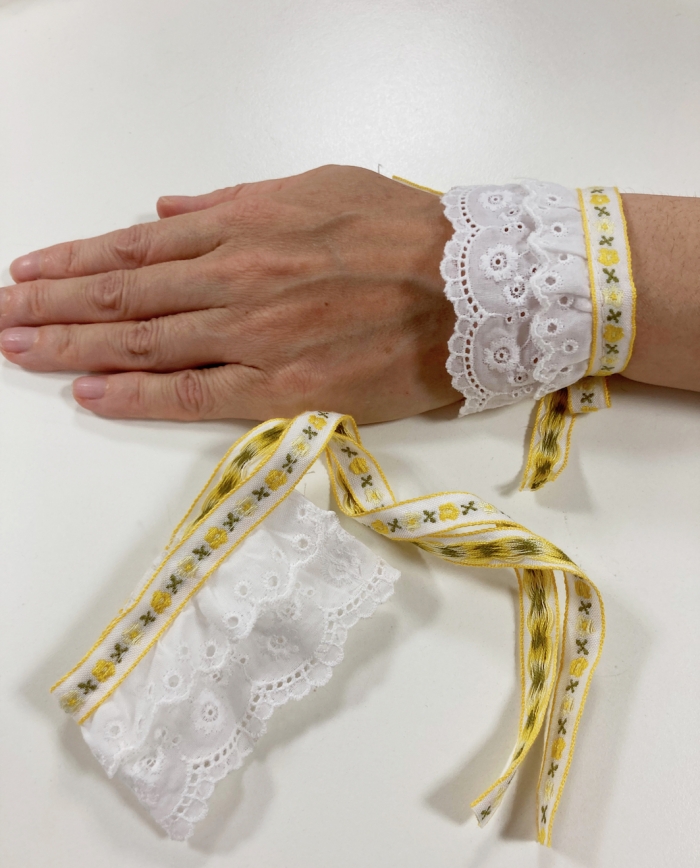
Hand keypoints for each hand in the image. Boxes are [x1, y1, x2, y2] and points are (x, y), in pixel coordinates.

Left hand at [0, 165, 459, 421]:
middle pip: (126, 293)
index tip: (32, 273)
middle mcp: (240, 277)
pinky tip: (89, 393)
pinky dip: (136, 394)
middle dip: (54, 305)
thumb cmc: (408, 233)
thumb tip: (171, 206)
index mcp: (249, 223)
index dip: (78, 261)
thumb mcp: (322, 188)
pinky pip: (193, 392)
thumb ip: (238, 200)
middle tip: (1, 316)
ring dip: (74, 344)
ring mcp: (257, 334)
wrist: (478, 290)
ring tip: (20, 349)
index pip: (140, 244)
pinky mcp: (285, 387)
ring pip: (145, 340)